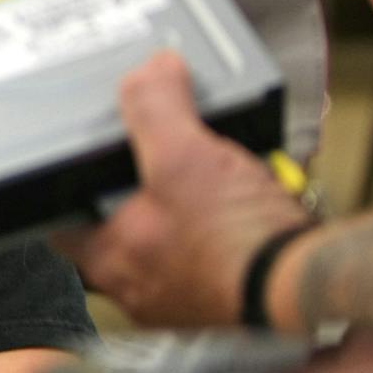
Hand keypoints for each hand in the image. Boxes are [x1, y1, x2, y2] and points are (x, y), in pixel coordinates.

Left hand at [53, 52, 311, 325]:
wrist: (310, 292)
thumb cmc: (236, 244)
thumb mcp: (184, 156)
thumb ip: (157, 108)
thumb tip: (150, 71)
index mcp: (108, 258)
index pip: (62, 218)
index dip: (66, 184)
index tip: (77, 162)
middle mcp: (139, 287)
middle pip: (120, 224)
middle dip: (142, 188)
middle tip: (163, 160)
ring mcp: (183, 299)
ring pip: (172, 240)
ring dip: (191, 208)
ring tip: (219, 175)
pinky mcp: (227, 301)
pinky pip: (216, 256)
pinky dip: (228, 228)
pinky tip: (252, 205)